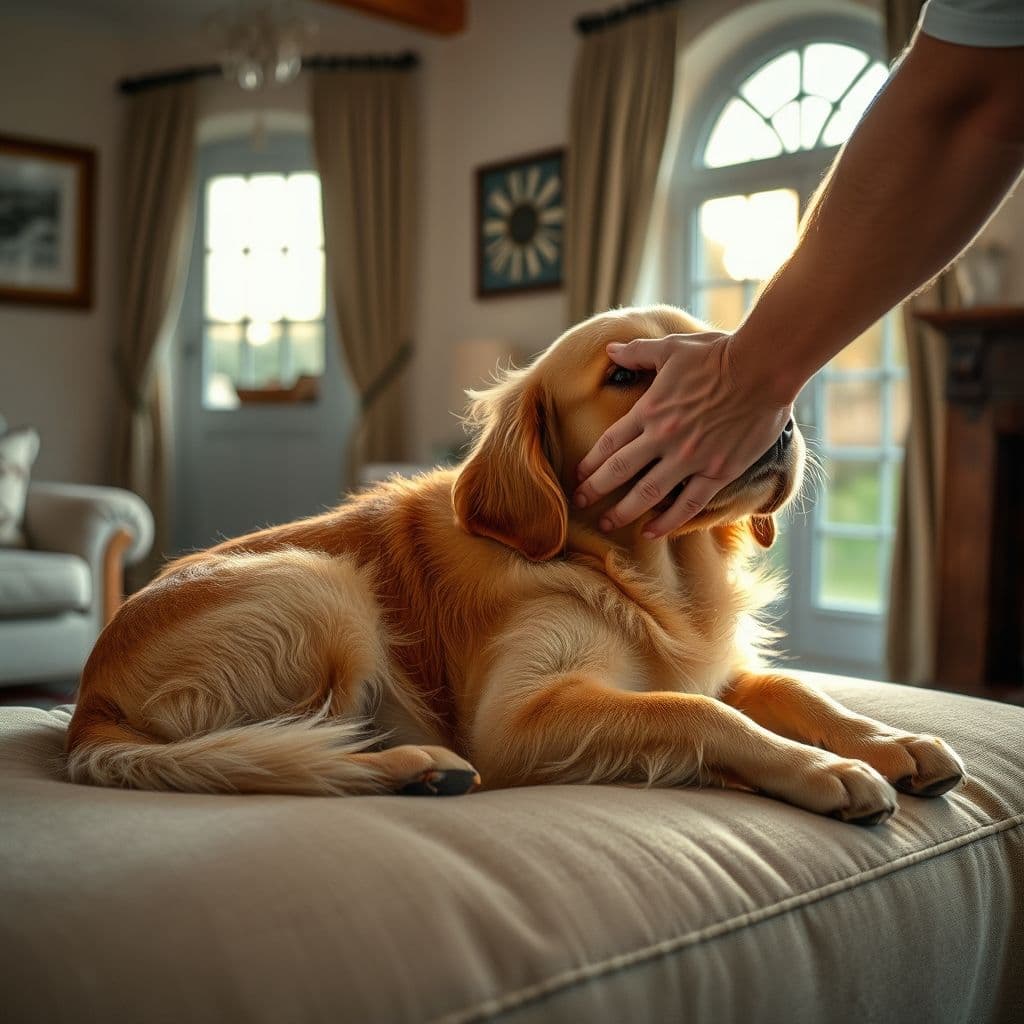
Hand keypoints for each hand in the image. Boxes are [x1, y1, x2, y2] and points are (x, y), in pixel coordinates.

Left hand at [573, 332, 793, 537]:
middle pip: (619, 472)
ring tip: (607, 526)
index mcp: (650, 410)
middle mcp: (664, 438)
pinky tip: (652, 533)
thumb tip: (610, 348)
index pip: (609, 443)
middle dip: (595, 491)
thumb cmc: (718, 354)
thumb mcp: (672, 348)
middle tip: (580, 504)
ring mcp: (691, 458)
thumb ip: (638, 352)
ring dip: (623, 512)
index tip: (578, 476)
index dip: (590, 463)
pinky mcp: (718, 472)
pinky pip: (688, 504)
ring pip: (647, 494)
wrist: (764, 367)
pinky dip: (668, 522)